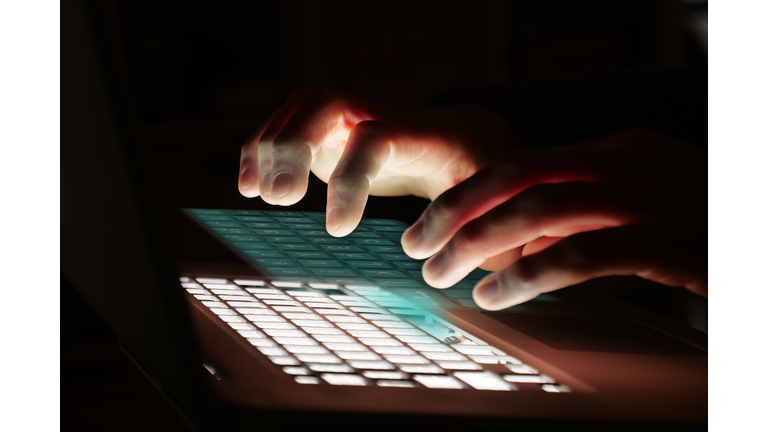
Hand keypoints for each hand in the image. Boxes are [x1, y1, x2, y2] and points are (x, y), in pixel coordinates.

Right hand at [238, 87, 512, 235]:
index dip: (350, 179)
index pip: (376, 138)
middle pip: (324, 102)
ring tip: (262, 197)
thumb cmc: (475, 178)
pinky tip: (248, 186)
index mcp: (422, 134)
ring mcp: (350, 118)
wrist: (462, 139)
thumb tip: (475, 276)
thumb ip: (480, 232)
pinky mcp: (330, 132)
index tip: (337, 230)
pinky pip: (285, 124)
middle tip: (282, 200)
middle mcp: (379, 116)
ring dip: (269, 148)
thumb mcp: (487, 203)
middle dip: (293, 147)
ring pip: (299, 108)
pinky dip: (259, 149)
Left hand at [401, 129, 706, 309]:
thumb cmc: (707, 224)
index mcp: (615, 151)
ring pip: (534, 210)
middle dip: (455, 211)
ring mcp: (646, 199)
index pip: (520, 162)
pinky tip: (496, 294)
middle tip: (415, 245)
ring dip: (476, 243)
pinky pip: (575, 255)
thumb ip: (587, 211)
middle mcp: (624, 164)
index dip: (466, 192)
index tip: (431, 220)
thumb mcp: (644, 202)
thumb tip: (522, 240)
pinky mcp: (665, 242)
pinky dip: (525, 274)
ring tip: (441, 274)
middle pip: (514, 176)